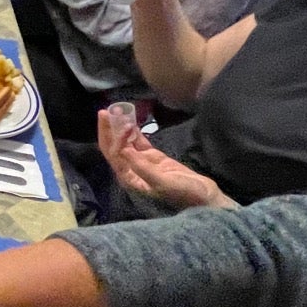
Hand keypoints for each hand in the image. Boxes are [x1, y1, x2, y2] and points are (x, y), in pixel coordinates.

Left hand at [95, 108, 234, 208]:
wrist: (203, 195)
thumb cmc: (183, 192)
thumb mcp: (161, 181)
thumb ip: (142, 167)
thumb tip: (123, 150)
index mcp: (129, 178)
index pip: (113, 154)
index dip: (112, 137)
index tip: (119, 120)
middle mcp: (131, 170)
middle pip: (114, 147)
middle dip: (109, 130)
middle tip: (104, 111)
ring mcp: (142, 162)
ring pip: (126, 142)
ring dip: (120, 128)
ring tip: (117, 110)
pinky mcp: (153, 157)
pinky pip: (139, 142)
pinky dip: (134, 132)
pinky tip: (130, 120)